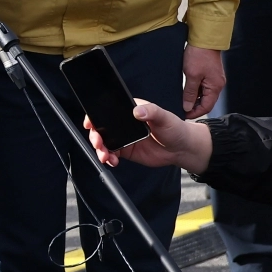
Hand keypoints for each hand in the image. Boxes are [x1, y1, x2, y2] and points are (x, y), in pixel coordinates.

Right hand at [84, 98, 213, 173]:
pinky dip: (109, 158)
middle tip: (98, 143)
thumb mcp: (164, 117)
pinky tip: (112, 161)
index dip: (95, 116)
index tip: (90, 123)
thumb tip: (137, 111)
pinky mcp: (127, 151)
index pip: (107, 110)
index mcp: (129, 110)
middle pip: (102, 128)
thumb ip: (151, 112)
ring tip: (105, 156)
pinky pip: (113, 154)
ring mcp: (124, 138)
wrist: (182, 148)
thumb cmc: (174, 128)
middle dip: (96, 136)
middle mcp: (123, 123)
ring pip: (105, 142)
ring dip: (101, 149)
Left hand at [182, 45, 224, 117]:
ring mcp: (214, 79)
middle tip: (181, 109)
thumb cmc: (199, 54)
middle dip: (194, 107)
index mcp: (215, 87)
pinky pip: (203, 87)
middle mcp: (217, 85)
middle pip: (206, 102)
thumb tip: (187, 106)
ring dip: (194, 98)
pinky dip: (195, 90)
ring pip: (204, 94)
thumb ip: (189, 92)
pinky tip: (186, 91)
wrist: (204, 38)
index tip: (184, 115)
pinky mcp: (210, 74)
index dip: (195, 113)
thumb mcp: (191, 75)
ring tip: (182, 101)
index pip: (207, 107)